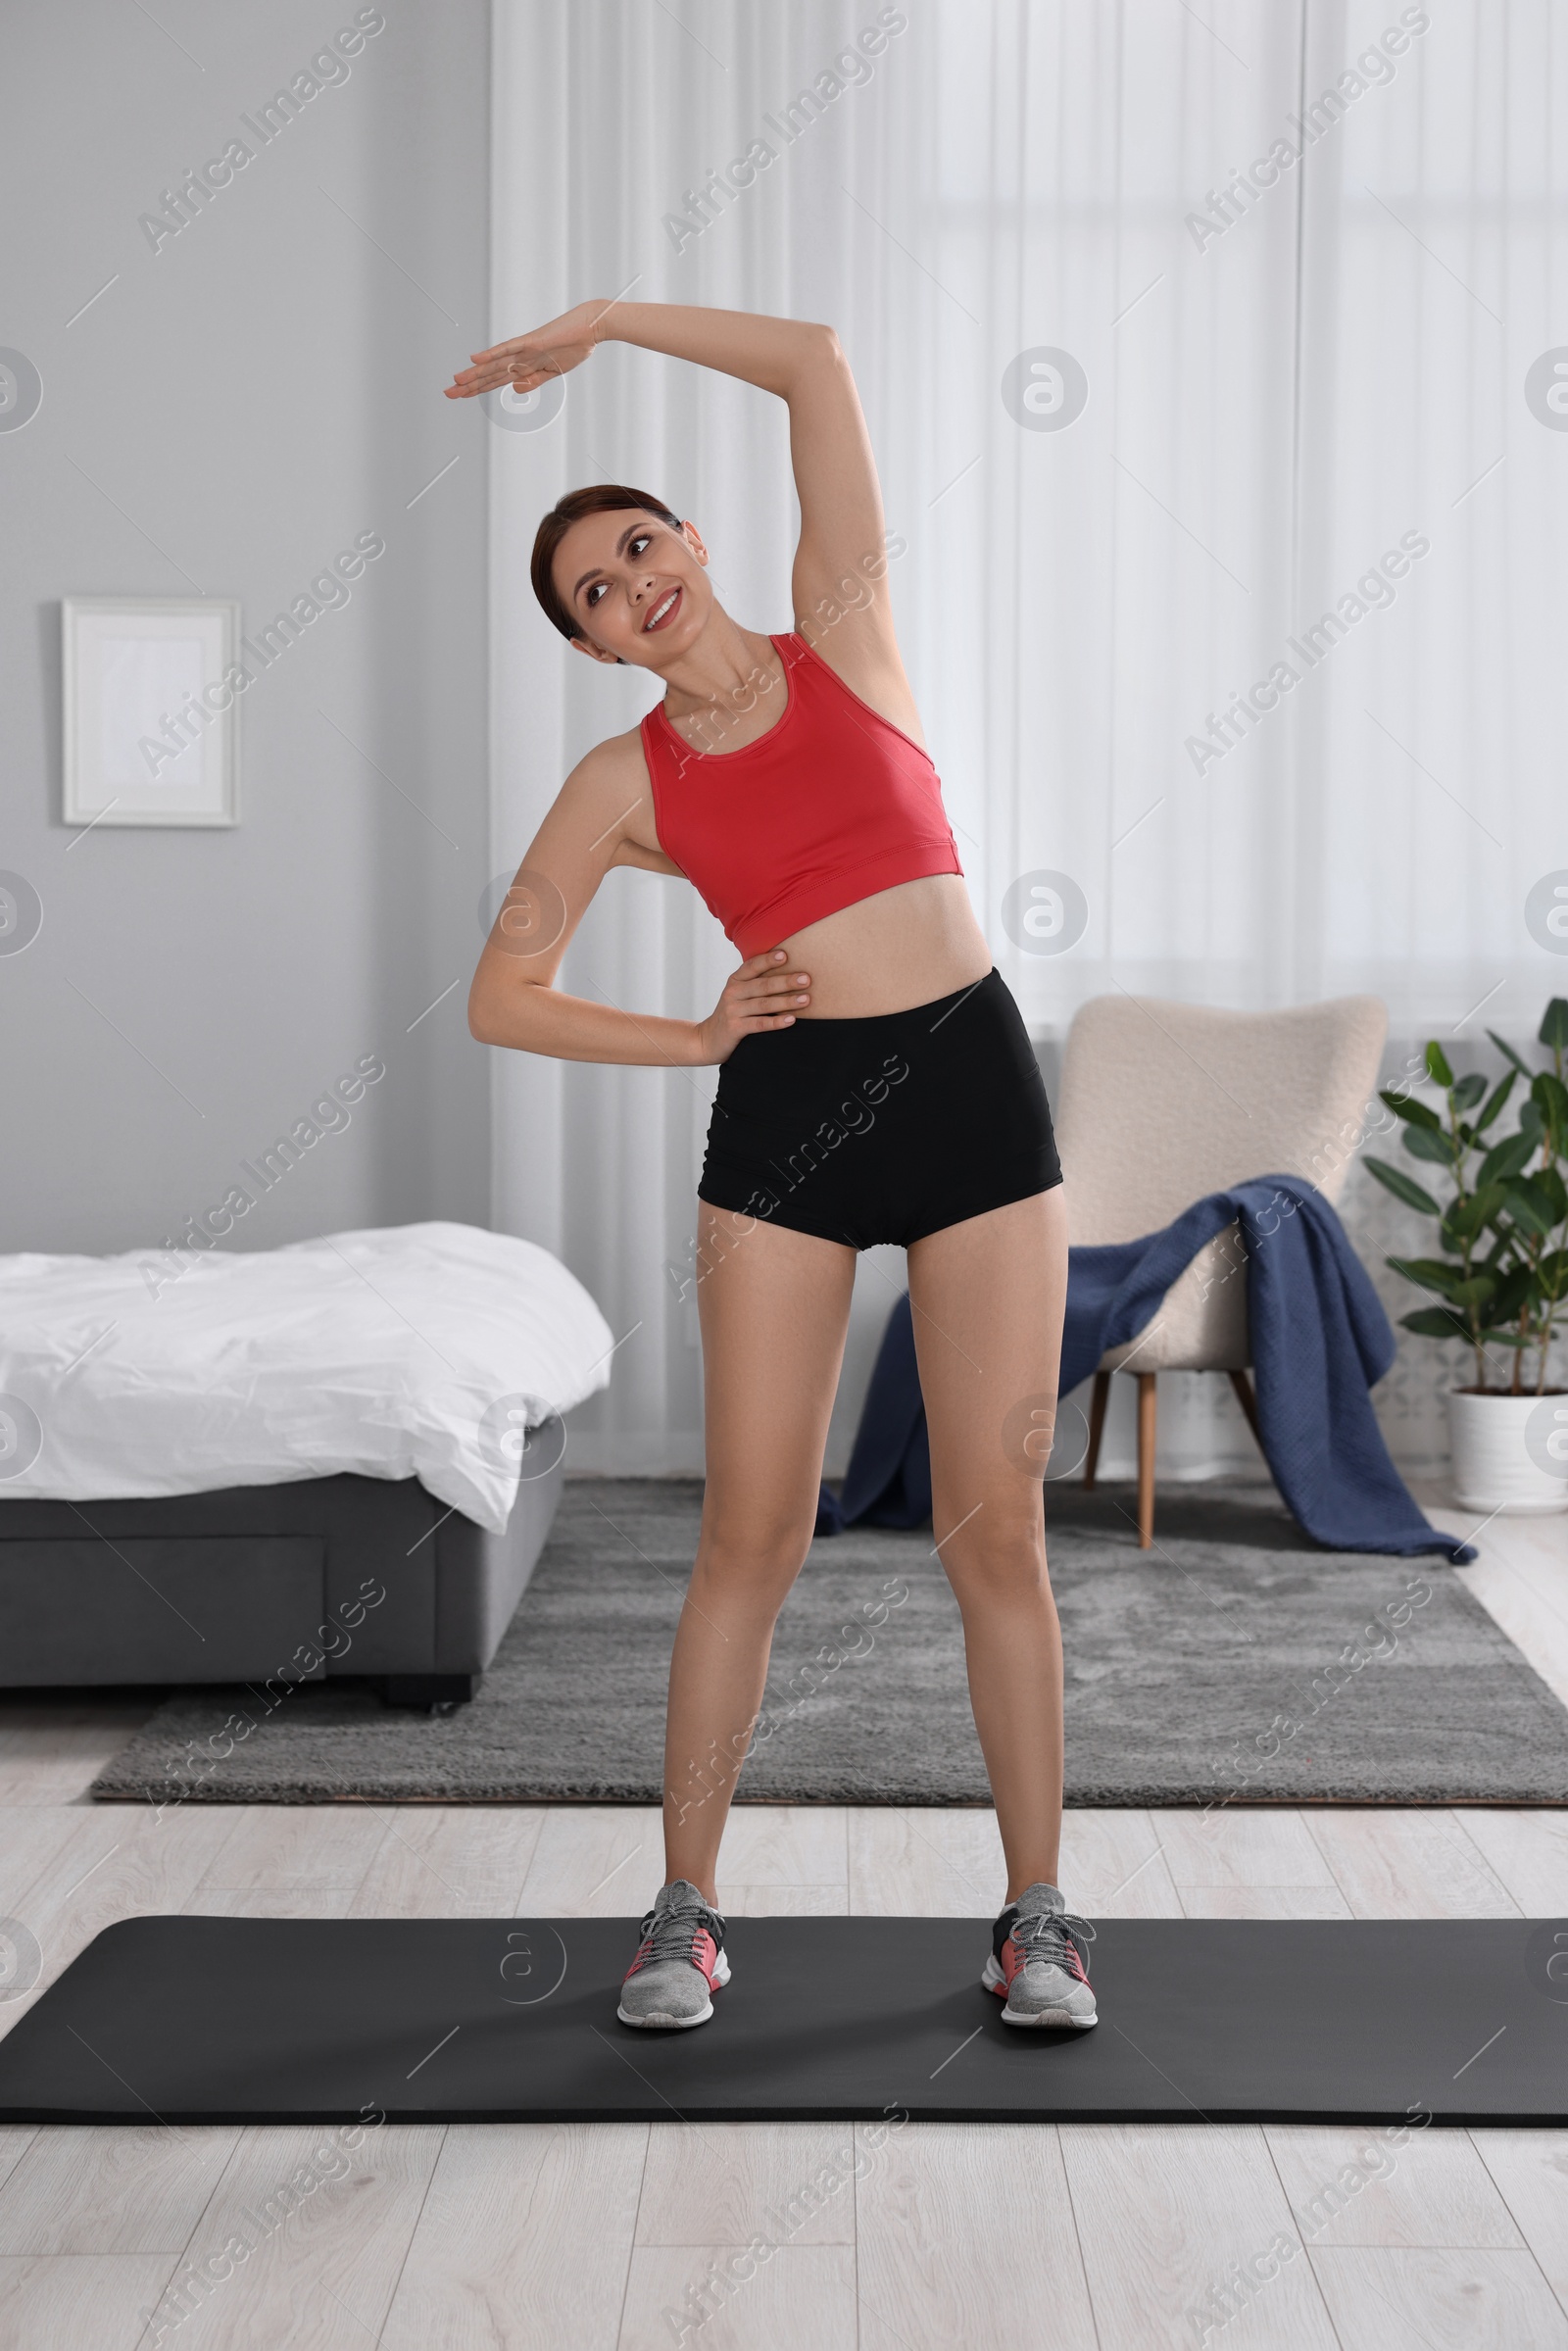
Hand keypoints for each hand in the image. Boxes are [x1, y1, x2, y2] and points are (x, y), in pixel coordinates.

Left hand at [444, 301, 609, 400]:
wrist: (591, 328)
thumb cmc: (576, 346)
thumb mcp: (553, 372)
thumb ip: (534, 381)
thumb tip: (514, 390)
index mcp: (526, 366)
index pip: (496, 379)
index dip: (479, 388)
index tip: (462, 395)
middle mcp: (520, 358)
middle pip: (490, 374)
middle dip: (470, 385)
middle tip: (448, 393)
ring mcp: (525, 349)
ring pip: (495, 364)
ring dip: (475, 374)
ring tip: (456, 381)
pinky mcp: (531, 342)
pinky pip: (508, 349)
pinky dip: (492, 354)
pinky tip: (475, 359)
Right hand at [693, 949, 810, 1063]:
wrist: (709, 1039)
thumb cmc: (733, 1013)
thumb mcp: (739, 993)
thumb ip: (756, 982)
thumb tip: (790, 970)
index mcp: (735, 980)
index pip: (752, 966)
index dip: (768, 960)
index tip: (786, 955)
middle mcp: (733, 993)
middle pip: (762, 985)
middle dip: (786, 981)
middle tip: (806, 979)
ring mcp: (733, 1011)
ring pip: (763, 1004)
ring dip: (786, 1001)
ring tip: (806, 999)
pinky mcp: (735, 1028)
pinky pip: (759, 1024)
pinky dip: (776, 1022)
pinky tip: (791, 1020)